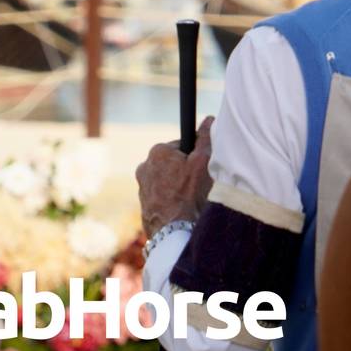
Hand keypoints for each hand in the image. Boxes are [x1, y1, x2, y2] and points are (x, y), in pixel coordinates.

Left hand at [135, 116, 213, 237]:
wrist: (173, 230)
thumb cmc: (189, 194)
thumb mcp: (203, 162)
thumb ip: (204, 138)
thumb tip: (208, 119)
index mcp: (158, 151)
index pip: (180, 145)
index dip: (193, 155)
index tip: (199, 166)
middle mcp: (144, 165)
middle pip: (171, 162)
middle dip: (183, 170)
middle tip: (196, 183)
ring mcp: (141, 185)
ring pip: (165, 178)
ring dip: (176, 184)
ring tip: (188, 198)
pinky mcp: (142, 202)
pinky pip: (160, 194)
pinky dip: (170, 197)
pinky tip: (180, 207)